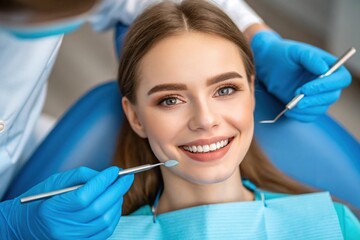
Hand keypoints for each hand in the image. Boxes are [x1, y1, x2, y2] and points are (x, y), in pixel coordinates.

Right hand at [0, 166, 133, 238]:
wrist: (26, 226)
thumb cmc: (41, 200)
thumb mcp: (55, 182)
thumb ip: (81, 176)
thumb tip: (106, 175)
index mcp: (52, 210)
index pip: (84, 195)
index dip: (103, 182)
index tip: (115, 170)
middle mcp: (62, 228)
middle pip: (98, 208)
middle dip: (116, 190)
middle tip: (126, 177)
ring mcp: (72, 239)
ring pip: (105, 221)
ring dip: (117, 202)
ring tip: (119, 190)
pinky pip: (105, 231)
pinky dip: (114, 216)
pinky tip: (114, 204)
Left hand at [251, 30, 351, 121]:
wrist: (266, 64)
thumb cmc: (282, 54)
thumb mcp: (295, 51)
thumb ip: (310, 58)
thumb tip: (324, 69)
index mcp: (329, 66)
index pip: (341, 79)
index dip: (327, 85)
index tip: (307, 88)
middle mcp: (326, 82)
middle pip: (332, 96)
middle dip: (314, 99)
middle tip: (296, 95)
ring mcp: (316, 95)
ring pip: (321, 108)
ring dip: (306, 108)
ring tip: (290, 103)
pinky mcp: (306, 105)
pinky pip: (309, 116)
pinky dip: (300, 116)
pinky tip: (289, 110)